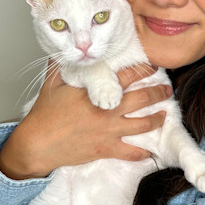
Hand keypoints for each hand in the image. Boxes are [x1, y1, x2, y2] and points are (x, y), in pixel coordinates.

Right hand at [0, 63, 170, 179]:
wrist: (38, 144)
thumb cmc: (43, 115)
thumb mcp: (51, 83)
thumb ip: (61, 65)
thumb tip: (63, 51)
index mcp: (96, 91)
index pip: (127, 76)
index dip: (143, 70)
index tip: (152, 67)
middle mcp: (107, 110)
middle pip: (143, 98)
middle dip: (159, 92)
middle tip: (167, 90)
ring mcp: (108, 131)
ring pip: (143, 125)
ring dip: (157, 119)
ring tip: (164, 116)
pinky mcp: (105, 149)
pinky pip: (130, 152)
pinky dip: (142, 153)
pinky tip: (150, 152)